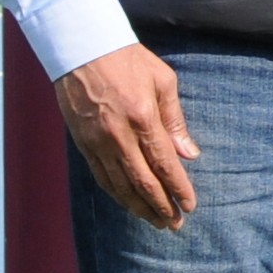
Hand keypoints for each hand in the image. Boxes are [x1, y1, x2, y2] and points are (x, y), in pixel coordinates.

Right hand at [57, 43, 199, 229]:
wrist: (82, 49)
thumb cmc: (128, 60)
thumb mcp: (163, 81)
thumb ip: (176, 121)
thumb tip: (189, 155)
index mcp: (143, 117)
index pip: (164, 163)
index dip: (178, 188)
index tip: (190, 205)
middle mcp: (118, 134)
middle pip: (142, 181)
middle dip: (161, 206)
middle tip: (176, 224)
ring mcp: (97, 141)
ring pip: (119, 185)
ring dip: (139, 207)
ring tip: (156, 222)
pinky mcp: (82, 143)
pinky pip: (100, 177)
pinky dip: (116, 194)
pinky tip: (129, 204)